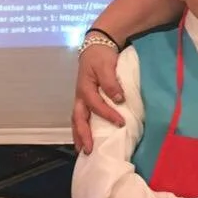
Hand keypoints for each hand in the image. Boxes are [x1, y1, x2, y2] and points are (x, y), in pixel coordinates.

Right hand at [71, 38, 125, 152]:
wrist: (96, 46)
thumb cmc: (101, 56)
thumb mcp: (106, 65)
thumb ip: (111, 82)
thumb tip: (118, 99)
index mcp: (85, 88)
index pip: (95, 105)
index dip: (108, 115)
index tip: (121, 123)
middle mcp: (80, 96)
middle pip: (78, 119)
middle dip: (83, 135)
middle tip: (89, 150)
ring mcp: (81, 99)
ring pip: (76, 121)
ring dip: (79, 136)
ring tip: (83, 150)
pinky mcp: (84, 100)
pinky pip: (80, 118)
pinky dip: (81, 130)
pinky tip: (86, 139)